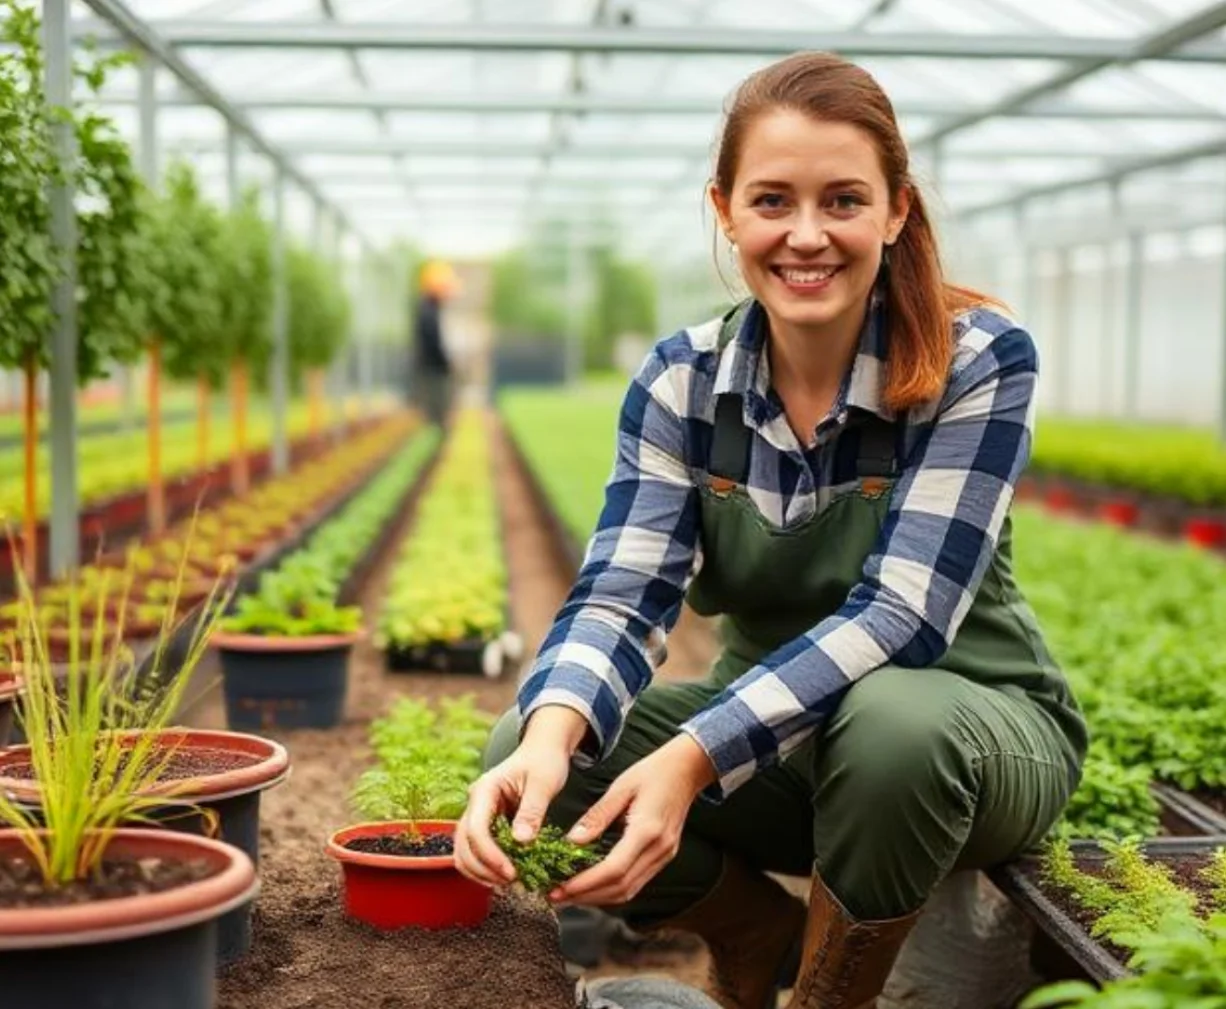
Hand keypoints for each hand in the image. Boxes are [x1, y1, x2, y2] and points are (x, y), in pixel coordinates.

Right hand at [454, 706, 586, 887]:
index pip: (476, 829)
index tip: (511, 872)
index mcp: (485, 789)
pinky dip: (487, 867)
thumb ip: (531, 811)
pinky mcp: (487, 825)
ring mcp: (479, 815)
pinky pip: (477, 851)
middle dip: (485, 869)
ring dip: (482, 872)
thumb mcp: (543, 783)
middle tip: (513, 882)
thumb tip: (521, 842)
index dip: (490, 855)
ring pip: (465, 852)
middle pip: (464, 845)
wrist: (544, 749)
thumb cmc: (545, 760)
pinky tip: (508, 875)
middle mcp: (475, 803)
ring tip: (511, 883)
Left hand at [549, 733, 716, 907]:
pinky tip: (593, 885)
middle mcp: (659, 849)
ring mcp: (664, 856)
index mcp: (647, 830)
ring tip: (569, 895)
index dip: (585, 884)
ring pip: (629, 890)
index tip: (561, 888)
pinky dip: (612, 889)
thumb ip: (597, 817)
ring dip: (598, 898)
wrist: (687, 768)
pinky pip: (636, 882)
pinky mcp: (663, 856)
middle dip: (586, 897)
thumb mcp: (620, 787)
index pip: (613, 869)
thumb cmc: (653, 772)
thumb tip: (572, 841)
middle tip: (556, 896)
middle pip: (620, 888)